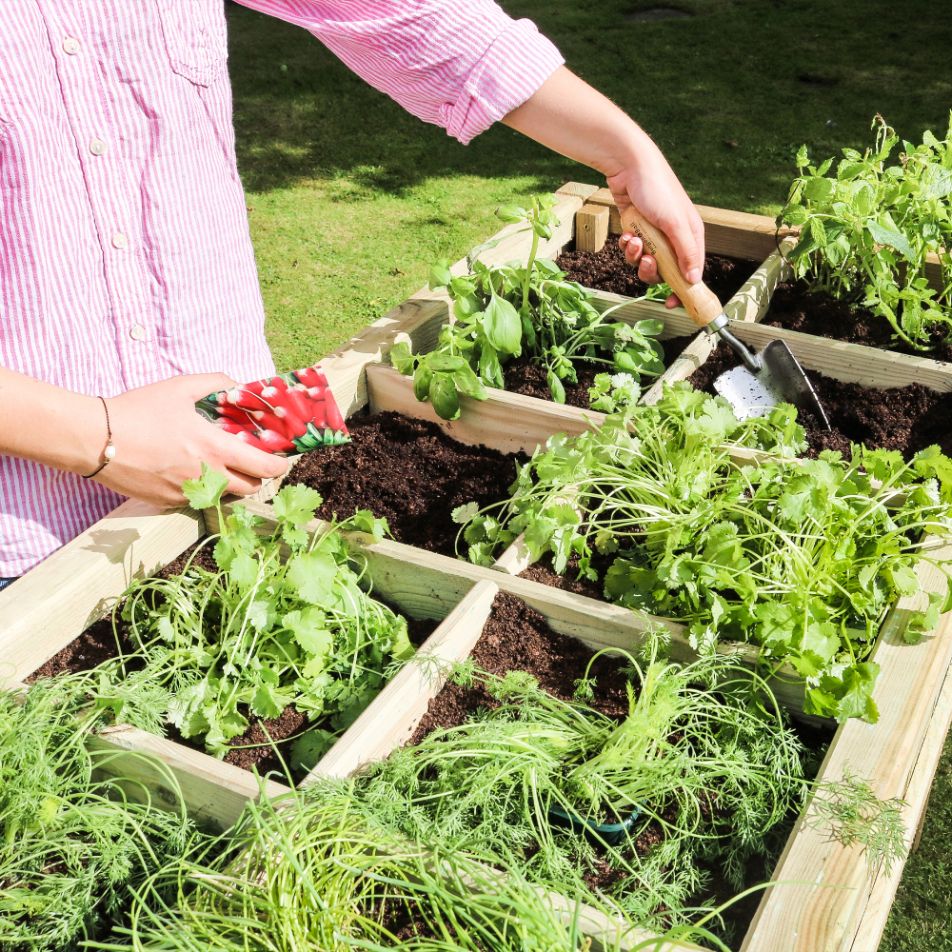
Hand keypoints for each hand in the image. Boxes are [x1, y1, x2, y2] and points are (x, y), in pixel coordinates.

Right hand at [89, 374, 287, 505]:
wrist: (94, 439)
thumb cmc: (138, 410)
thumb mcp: (180, 387)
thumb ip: (215, 383)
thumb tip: (237, 384)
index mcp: (216, 449)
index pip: (265, 468)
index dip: (279, 465)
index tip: (280, 458)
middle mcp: (207, 477)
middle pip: (252, 487)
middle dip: (257, 475)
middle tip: (250, 460)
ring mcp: (188, 494)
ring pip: (226, 497)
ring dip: (232, 484)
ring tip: (221, 465)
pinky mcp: (168, 503)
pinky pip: (198, 500)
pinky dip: (203, 489)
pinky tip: (189, 470)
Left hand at [606, 136, 705, 308]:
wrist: (628, 165)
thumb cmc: (657, 189)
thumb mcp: (675, 223)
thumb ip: (686, 252)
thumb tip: (695, 280)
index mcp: (691, 235)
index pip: (692, 271)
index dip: (682, 289)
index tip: (671, 303)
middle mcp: (674, 237)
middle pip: (665, 272)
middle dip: (652, 271)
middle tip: (647, 261)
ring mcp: (654, 235)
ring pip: (645, 263)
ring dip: (637, 257)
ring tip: (634, 241)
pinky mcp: (637, 230)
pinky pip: (632, 251)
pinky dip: (628, 246)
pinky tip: (627, 234)